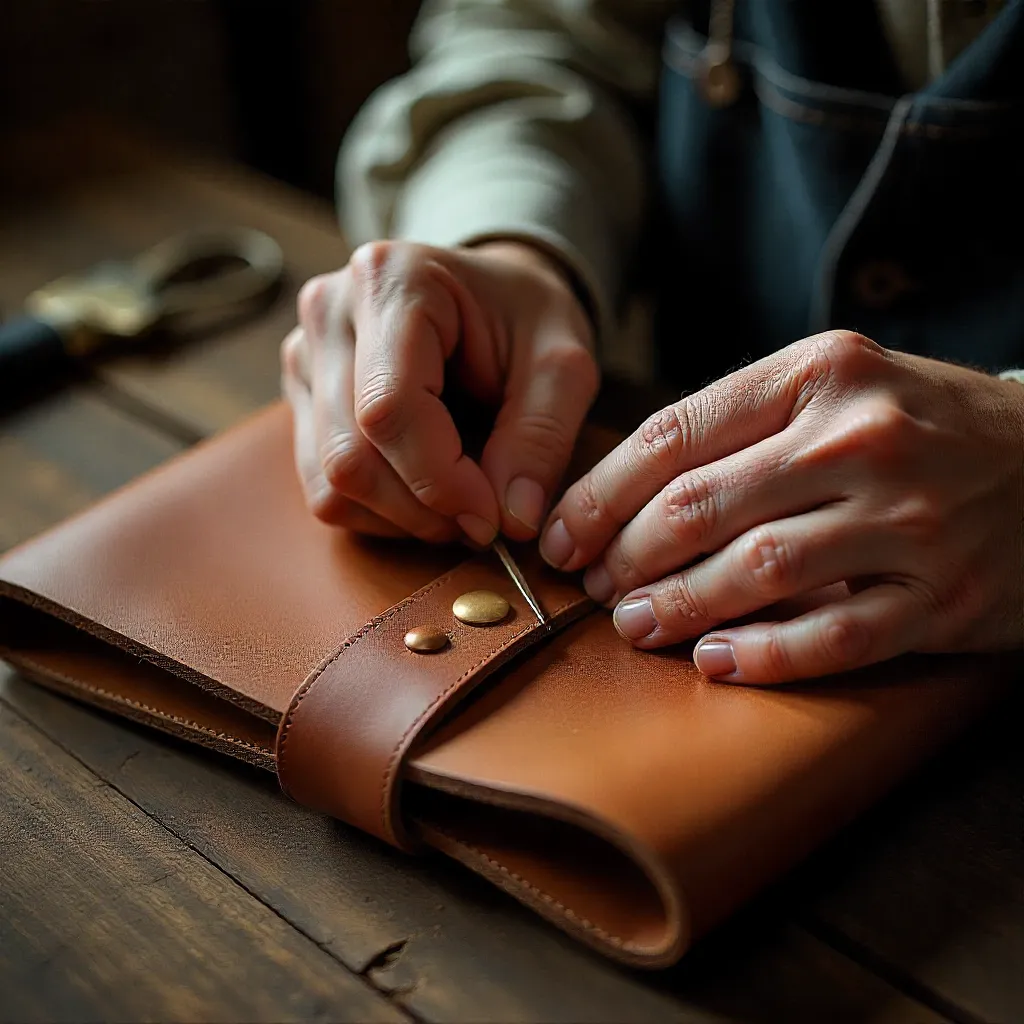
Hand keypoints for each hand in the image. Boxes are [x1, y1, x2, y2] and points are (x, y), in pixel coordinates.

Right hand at [281, 240, 596, 544]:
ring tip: (458, 503)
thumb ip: (541, 437)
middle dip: (423, 509)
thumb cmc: (525, 319)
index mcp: (392, 281)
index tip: (491, 518)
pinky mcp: (303, 397)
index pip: (389, 408)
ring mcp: (305, 356)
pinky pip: (322, 489)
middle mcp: (329, 313)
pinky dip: (378, 513)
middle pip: (349, 455)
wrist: (489, 299)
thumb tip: (515, 520)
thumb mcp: (562, 364)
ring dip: (400, 518)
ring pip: (329, 483)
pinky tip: (423, 492)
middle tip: (481, 520)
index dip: (439, 481)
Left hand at [540, 331, 1023, 682]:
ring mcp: (907, 519)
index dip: (600, 494)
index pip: (673, 434)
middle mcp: (862, 437)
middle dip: (625, 556)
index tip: (560, 533)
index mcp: (819, 372)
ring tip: (636, 625)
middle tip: (594, 586)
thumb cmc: (920, 422)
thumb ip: (741, 424)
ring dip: (677, 608)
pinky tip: (714, 662)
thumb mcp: (835, 386)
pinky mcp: (941, 596)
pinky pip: (835, 638)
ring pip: (755, 573)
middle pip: (699, 507)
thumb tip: (624, 492)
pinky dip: (764, 656)